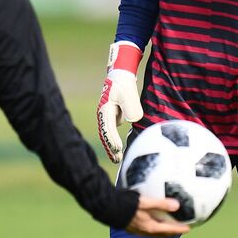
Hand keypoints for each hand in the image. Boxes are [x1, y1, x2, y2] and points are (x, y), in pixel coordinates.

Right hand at [97, 41, 143, 163]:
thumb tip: (133, 120)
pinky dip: (114, 142)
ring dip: (111, 147)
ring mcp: (107, 117)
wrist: (120, 77)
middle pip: (105, 134)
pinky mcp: (112, 118)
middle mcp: (103, 115)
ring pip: (108, 135)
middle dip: (110, 148)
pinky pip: (112, 132)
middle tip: (117, 160)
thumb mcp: (129, 94)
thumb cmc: (124, 85)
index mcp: (105, 109)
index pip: (108, 127)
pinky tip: (119, 151)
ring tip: (118, 159)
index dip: (112, 139)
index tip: (118, 148)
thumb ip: (132, 107)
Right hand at [125, 196, 190, 237]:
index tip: (188, 229)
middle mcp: (145, 232)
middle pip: (162, 235)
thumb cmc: (128, 205)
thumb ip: (161, 204)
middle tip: (180, 230)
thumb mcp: (146, 202)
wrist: (110, 209)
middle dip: (172, 233)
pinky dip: (154, 230)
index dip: (179, 230)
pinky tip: (152, 223)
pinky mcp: (131, 229)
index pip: (168, 230)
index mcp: (150, 227)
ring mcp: (138, 232)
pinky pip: (147, 232)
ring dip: (163, 232)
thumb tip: (177, 205)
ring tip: (167, 228)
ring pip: (154, 235)